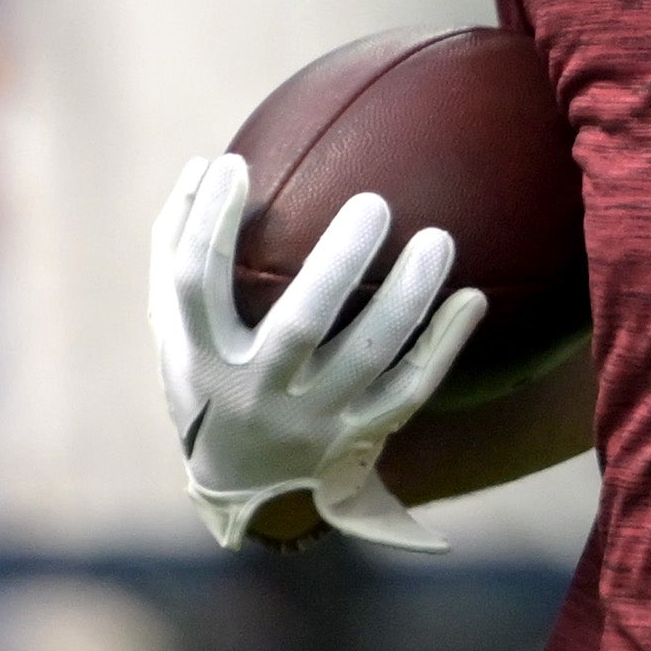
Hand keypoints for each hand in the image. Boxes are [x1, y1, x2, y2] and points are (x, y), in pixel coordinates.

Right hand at [150, 153, 485, 552]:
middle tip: (374, 204)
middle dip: (337, 264)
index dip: (209, 224)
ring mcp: (311, 421)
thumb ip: (178, 251)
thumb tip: (207, 162)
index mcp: (202, 358)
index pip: (197, 284)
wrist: (242, 487)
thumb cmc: (209, 377)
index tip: (234, 163)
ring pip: (367, 358)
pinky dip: (443, 345)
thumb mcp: (175, 328)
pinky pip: (409, 390)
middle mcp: (257, 392)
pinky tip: (474, 298)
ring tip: (439, 238)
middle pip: (299, 325)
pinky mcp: (356, 436)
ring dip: (406, 298)